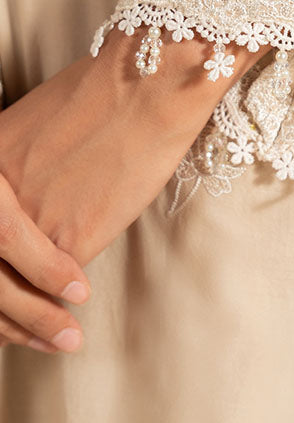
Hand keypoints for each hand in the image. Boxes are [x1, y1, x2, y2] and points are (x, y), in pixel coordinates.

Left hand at [0, 28, 268, 353]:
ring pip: (11, 290)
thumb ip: (19, 173)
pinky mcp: (67, 237)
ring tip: (62, 338)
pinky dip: (58, 310)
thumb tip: (31, 203)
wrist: (150, 83)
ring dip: (31, 323)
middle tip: (26, 332)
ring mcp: (29, 220)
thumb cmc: (107, 93)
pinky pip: (51, 288)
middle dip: (6, 313)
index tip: (8, 294)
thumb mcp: (35, 130)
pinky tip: (74, 321)